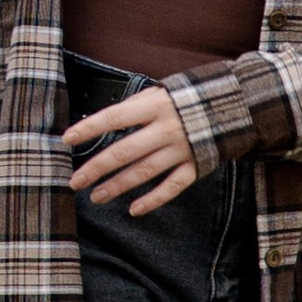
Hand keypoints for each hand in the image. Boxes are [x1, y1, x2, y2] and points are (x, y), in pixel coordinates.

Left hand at [64, 83, 199, 216]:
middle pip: (124, 151)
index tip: (67, 139)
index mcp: (154, 105)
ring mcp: (182, 148)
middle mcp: (167, 128)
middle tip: (75, 181)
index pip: (114, 117)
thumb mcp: (160, 92)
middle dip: (97, 168)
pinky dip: (153, 200)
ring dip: (118, 186)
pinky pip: (172, 187)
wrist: (234, 104)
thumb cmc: (186, 98)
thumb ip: (134, 107)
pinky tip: (133, 209)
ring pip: (144, 172)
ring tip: (96, 196)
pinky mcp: (196, 165)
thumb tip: (101, 122)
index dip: (90, 128)